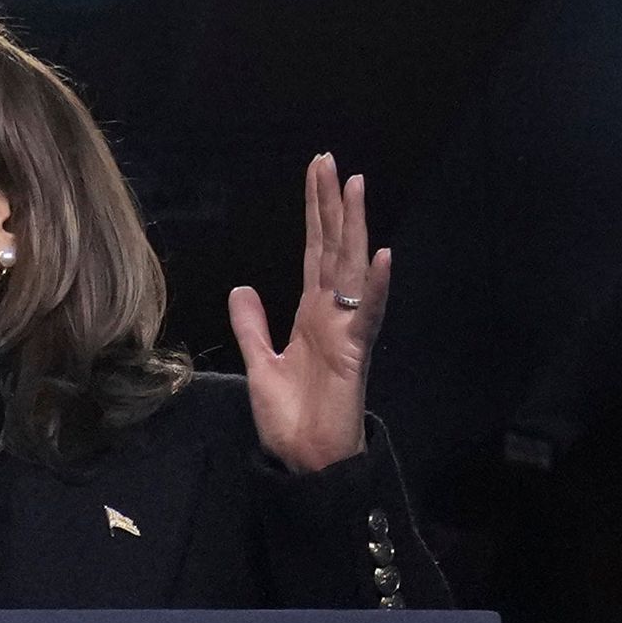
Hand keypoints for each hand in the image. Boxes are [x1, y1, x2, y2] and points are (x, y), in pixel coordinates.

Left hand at [228, 153, 384, 475]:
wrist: (305, 461)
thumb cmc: (290, 418)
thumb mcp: (259, 363)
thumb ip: (252, 325)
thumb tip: (241, 286)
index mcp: (312, 312)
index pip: (314, 251)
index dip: (315, 212)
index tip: (317, 173)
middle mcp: (334, 313)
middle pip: (333, 248)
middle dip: (332, 205)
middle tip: (330, 161)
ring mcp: (347, 329)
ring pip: (352, 269)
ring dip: (355, 228)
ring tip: (357, 187)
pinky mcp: (354, 352)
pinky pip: (368, 314)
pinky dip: (376, 285)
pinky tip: (380, 256)